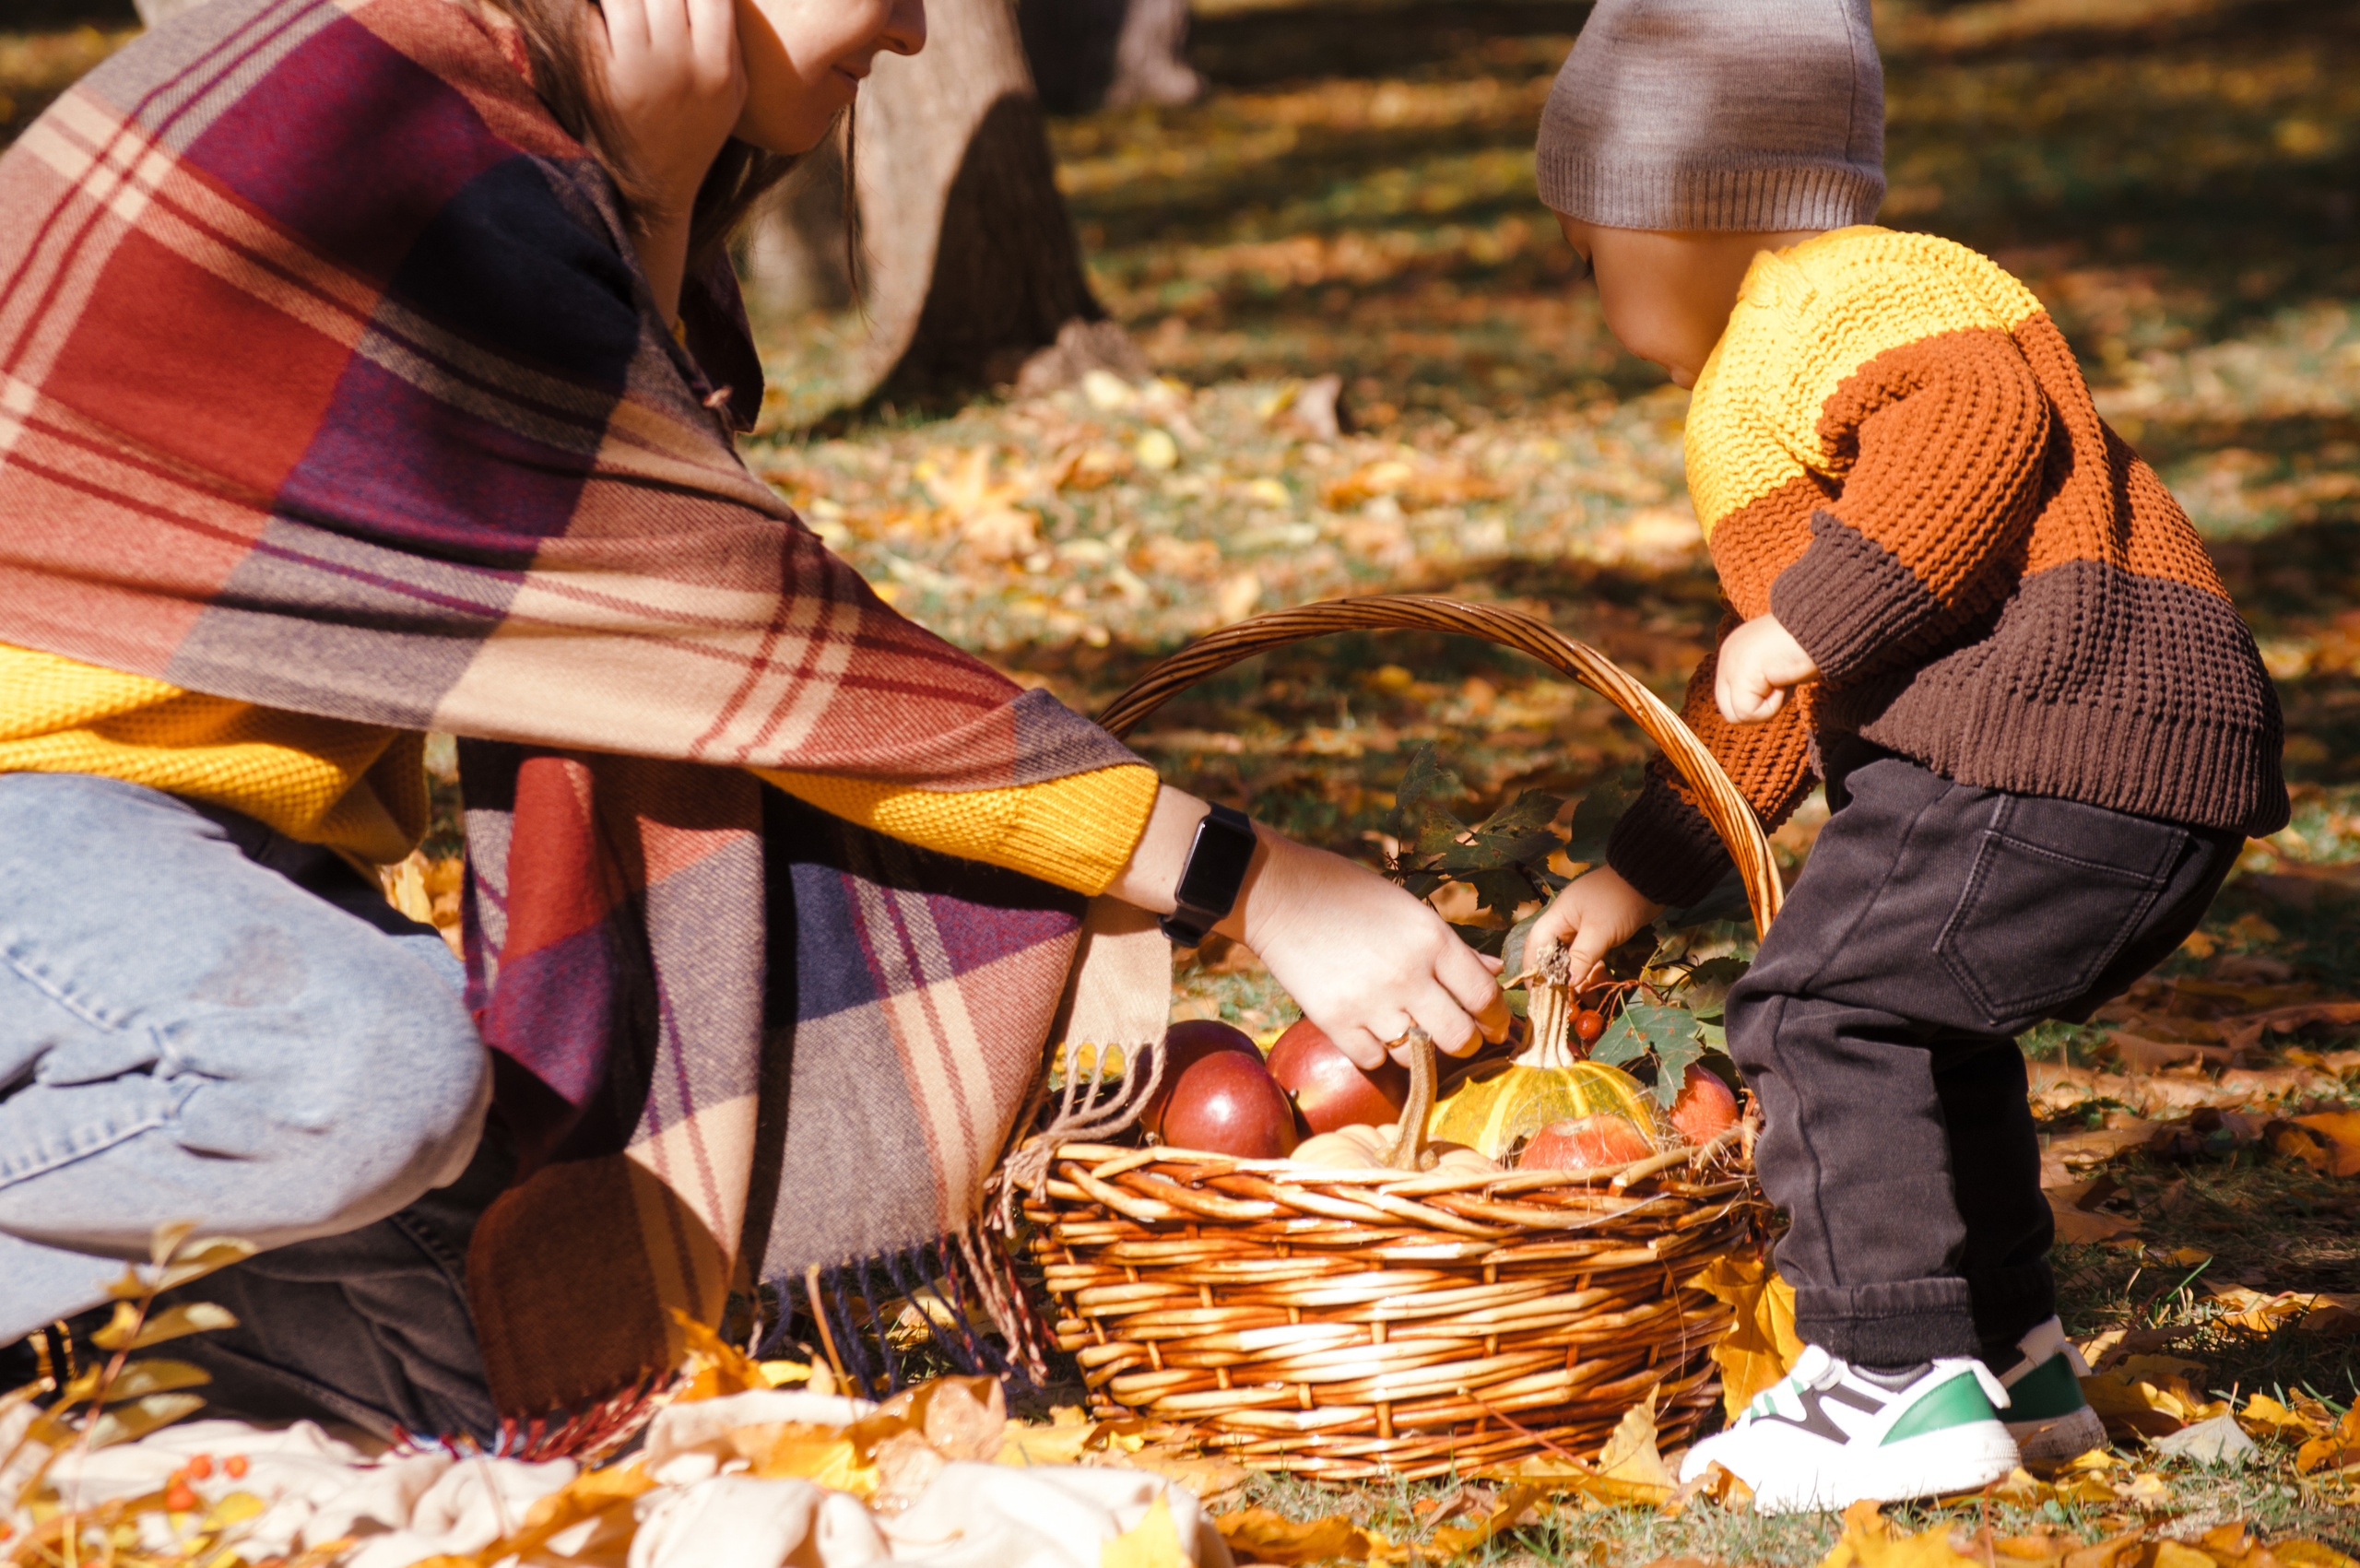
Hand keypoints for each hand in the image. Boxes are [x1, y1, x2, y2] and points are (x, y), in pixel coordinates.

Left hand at [598, 0, 746, 317]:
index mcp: (718, 67)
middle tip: (647, 10)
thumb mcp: (732, 95)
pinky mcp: (599, 74)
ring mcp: (637, 68)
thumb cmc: (695, 134)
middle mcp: (680, 64)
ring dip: (622, 1)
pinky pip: (593, 15)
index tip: (680, 4)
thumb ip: (731, 41)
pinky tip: (599, 14)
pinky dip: (595, 9)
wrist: (652, 189)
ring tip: (622, 12)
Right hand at [1228, 833, 1510, 1070]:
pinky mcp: (1335, 1020)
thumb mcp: (1409, 909)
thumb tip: (1495, 971)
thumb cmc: (1349, 893)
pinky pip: (1373, 1060)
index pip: (1485, 997)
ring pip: (1416, 1055)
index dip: (1498, 1019)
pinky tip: (1370, 1029)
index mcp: (1432, 939)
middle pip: (1460, 1037)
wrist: (1278, 893)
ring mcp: (1371, 1001)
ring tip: (1406, 1027)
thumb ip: (1452, 946)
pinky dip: (1376, 1051)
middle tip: (1457, 1037)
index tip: (1495, 1026)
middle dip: (1466, 1042)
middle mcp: (1408, 974)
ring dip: (1417, 1048)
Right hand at [1525, 866, 1661, 993]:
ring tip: (1585, 1003)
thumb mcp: (1599, 932)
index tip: (1538, 994)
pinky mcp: (1600, 935)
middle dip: (1558, 981)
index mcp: (1557, 917)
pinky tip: (1599, 988)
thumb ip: (1580, 959)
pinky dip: (1593, 973)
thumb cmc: (1619, 901)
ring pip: (1574, 960)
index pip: (1535, 946)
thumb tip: (1566, 986)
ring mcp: (1584, 929)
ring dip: (1578, 980)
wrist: (1652, 881)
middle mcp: (1566, 924)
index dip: (1533, 970)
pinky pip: (1590, 958)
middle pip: (1553, 957)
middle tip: (1564, 1004)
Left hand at [1715, 612, 1817, 723]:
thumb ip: (1764, 681)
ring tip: (1783, 679)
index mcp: (1735, 652)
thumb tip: (1760, 705)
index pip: (1730, 699)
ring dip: (1768, 706)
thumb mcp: (1779, 665)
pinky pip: (1749, 712)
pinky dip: (1773, 704)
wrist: (1822, 626)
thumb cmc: (1812, 646)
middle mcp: (1727, 656)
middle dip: (1758, 709)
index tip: (1782, 681)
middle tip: (1782, 685)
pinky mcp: (1740, 674)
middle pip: (1729, 711)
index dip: (1759, 702)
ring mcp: (1730, 664)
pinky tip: (1784, 679)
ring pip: (1737, 715)